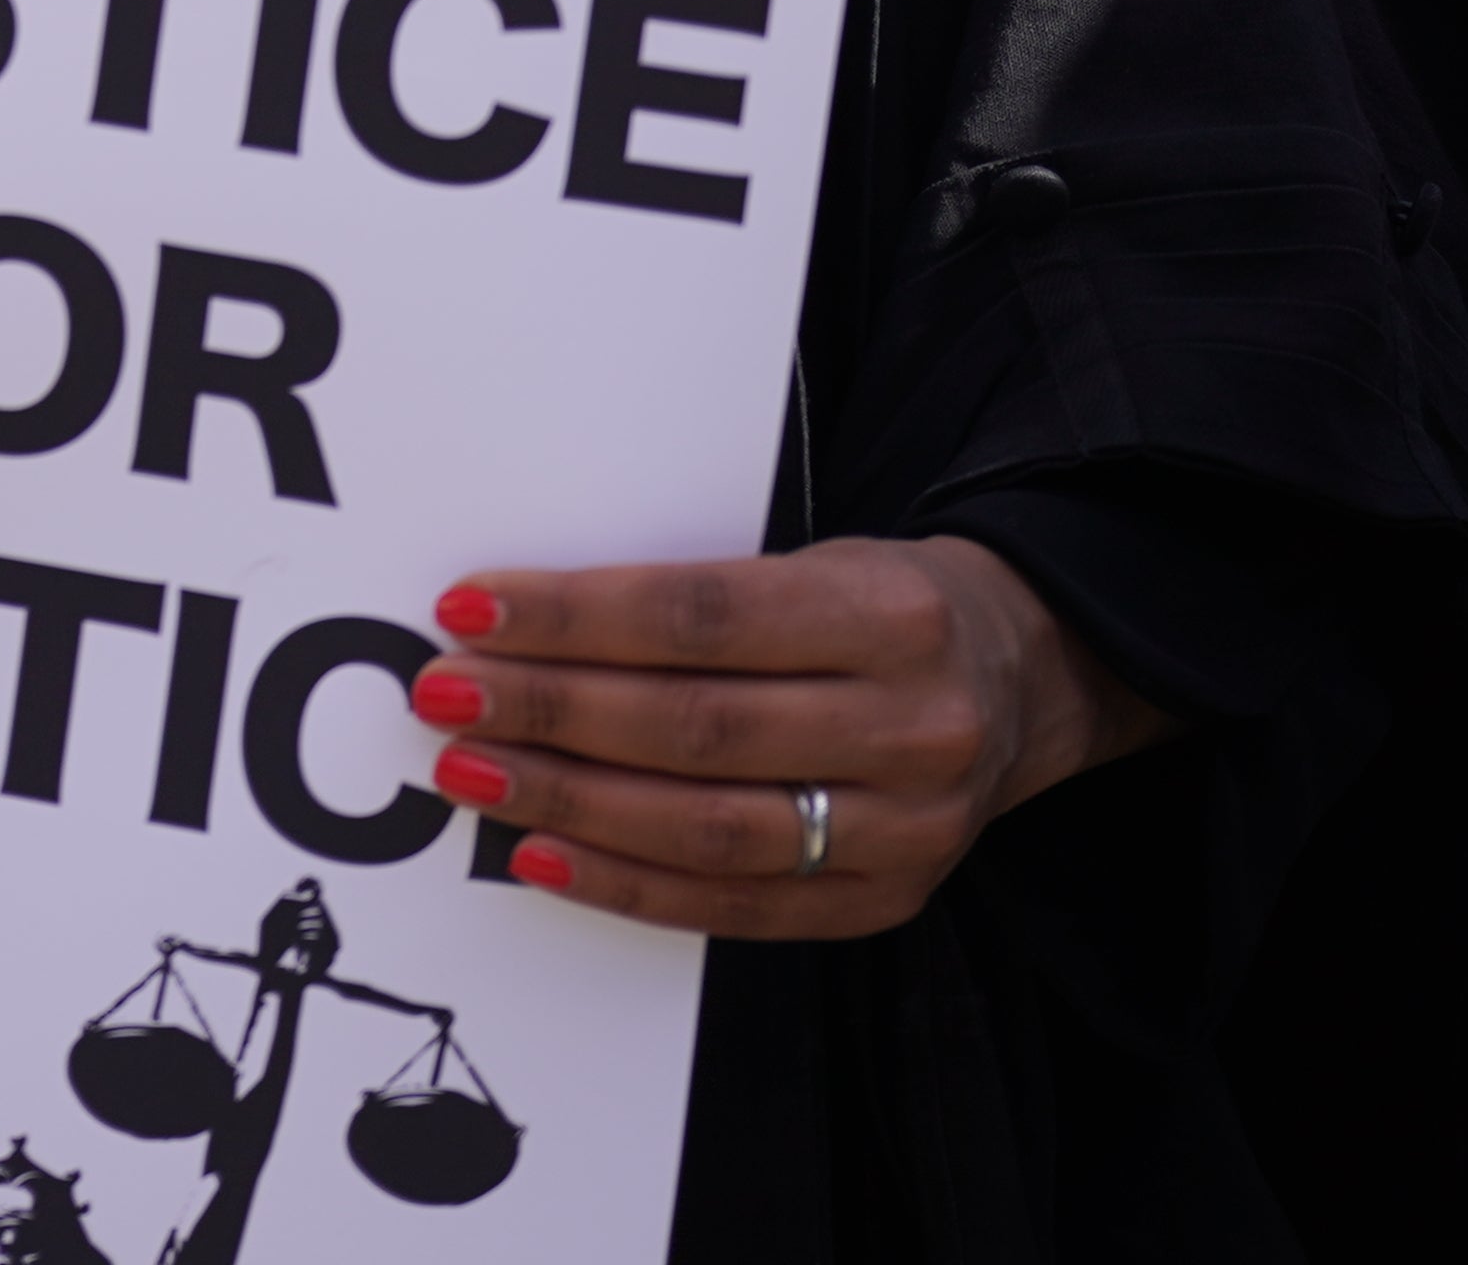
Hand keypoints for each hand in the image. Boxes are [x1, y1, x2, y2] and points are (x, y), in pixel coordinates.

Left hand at [412, 533, 1167, 937]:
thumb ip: (692, 600)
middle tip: (445, 696)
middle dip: (550, 712)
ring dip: (568, 803)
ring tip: (470, 773)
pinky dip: (626, 886)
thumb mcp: (813, 562)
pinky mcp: (886, 900)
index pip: (700, 617)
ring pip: (707, 828)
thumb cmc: (878, 607)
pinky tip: (542, 854)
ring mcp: (909, 829)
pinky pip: (735, 906)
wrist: (1022, 678)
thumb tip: (514, 622)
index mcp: (890, 614)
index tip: (467, 609)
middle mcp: (912, 726)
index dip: (575, 617)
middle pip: (695, 728)